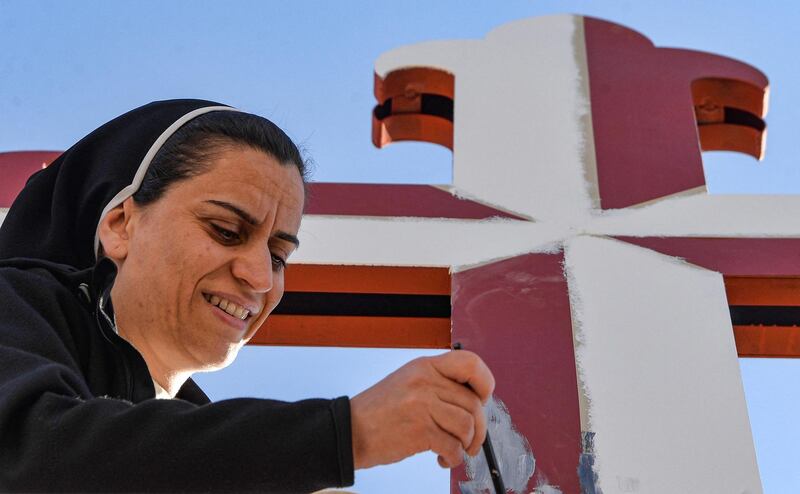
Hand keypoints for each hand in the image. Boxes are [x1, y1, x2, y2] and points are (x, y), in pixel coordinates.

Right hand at [349, 350, 494, 469]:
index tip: (482, 399)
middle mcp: (426, 381)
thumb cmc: (380, 411)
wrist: (350, 431)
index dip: (484, 382)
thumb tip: (474, 402)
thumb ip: (438, 385)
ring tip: (453, 450)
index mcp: (425, 366)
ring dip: (467, 445)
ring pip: (467, 425)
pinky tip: (441, 458)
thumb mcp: (409, 383)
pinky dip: (453, 458)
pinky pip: (454, 446)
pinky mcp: (420, 430)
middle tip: (470, 441)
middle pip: (473, 403)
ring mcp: (423, 404)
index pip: (470, 362)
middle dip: (478, 429)